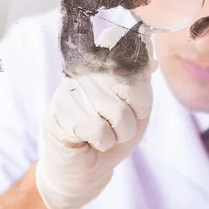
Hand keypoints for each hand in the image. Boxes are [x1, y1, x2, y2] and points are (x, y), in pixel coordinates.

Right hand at [36, 25, 156, 208]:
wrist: (87, 168)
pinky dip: (104, 142)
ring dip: (120, 133)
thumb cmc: (114, 133)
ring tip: (106, 133)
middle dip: (135, 114)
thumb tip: (149, 52)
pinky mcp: (60, 114)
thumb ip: (143, 78)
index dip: (139, 73)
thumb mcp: (138, 105)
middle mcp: (83, 69)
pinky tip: (90, 140)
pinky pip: (100, 130)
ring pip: (119, 112)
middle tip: (120, 122)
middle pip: (130, 82)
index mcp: (102, 60)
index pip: (119, 40)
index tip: (134, 96)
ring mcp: (69, 90)